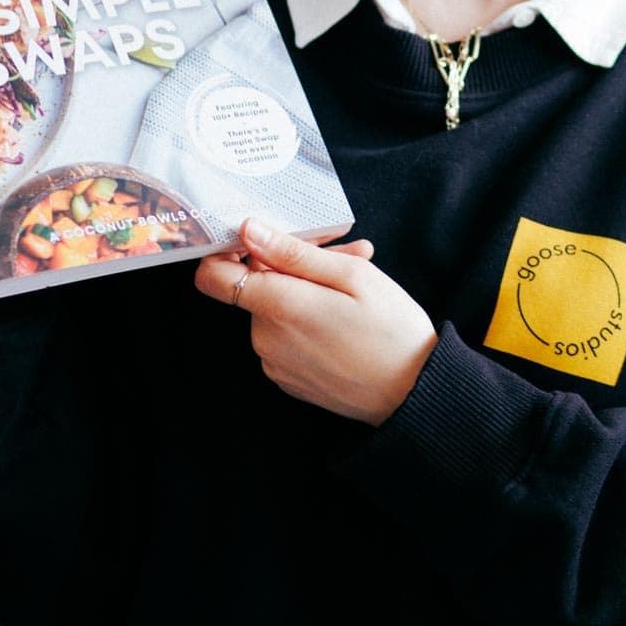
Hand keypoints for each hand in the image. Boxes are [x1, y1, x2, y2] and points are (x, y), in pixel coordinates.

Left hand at [195, 219, 437, 424]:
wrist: (414, 394)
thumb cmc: (390, 330)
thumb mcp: (351, 276)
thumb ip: (292, 253)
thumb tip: (248, 230)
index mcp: (277, 307)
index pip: (212, 276)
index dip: (228, 251)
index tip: (260, 240)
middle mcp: (265, 338)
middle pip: (256, 285)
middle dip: (292, 265)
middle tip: (344, 253)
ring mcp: (275, 362)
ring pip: (275, 309)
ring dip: (307, 290)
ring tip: (357, 280)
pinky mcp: (288, 378)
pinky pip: (286, 336)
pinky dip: (308, 318)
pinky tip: (347, 312)